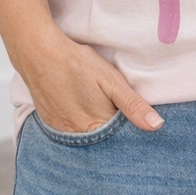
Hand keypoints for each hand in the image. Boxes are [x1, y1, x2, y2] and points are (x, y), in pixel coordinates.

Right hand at [19, 25, 163, 134]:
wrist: (38, 53)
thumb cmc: (77, 64)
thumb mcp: (112, 81)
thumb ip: (133, 105)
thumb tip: (157, 126)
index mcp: (97, 126)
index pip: (121, 140)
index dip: (129, 131)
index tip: (133, 122)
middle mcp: (78, 135)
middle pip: (103, 141)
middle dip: (113, 133)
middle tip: (114, 111)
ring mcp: (62, 131)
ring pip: (87, 138)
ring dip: (95, 130)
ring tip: (96, 109)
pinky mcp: (51, 125)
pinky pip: (71, 133)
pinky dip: (80, 126)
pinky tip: (82, 111)